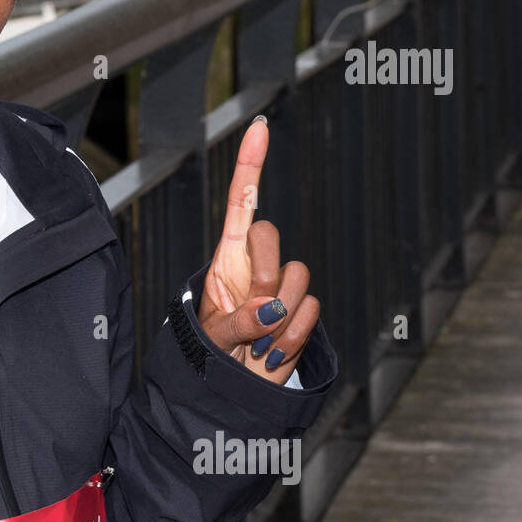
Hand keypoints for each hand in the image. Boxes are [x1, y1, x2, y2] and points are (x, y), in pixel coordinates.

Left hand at [194, 116, 320, 385]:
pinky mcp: (303, 312)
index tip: (260, 127)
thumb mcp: (211, 340)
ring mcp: (282, 289)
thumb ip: (236, 323)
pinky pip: (310, 311)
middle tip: (249, 314)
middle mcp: (256, 267)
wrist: (234, 394)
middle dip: (261, 272)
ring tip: (256, 344)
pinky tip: (273, 354)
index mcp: (225, 261)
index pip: (239, 204)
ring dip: (276, 318)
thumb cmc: (212, 360)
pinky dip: (292, 338)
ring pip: (297, 277)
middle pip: (271, 235)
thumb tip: (271, 311)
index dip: (250, 166)